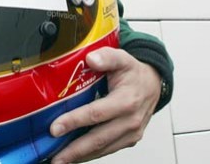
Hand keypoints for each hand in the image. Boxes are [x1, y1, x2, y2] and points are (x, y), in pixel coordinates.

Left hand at [49, 47, 160, 163]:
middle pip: (98, 138)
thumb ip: (107, 57)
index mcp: (127, 101)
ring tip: (60, 160)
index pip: (96, 113)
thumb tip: (91, 59)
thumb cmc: (134, 73)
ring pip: (103, 148)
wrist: (154, 84)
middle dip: (74, 149)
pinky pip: (108, 149)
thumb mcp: (122, 58)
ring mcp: (131, 134)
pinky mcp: (130, 141)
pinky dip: (91, 154)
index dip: (74, 121)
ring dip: (80, 156)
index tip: (55, 128)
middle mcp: (131, 121)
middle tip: (55, 157)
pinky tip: (75, 155)